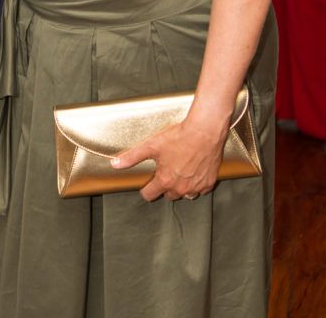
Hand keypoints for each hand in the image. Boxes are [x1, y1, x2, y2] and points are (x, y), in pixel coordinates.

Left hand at [110, 120, 225, 201]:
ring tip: (179, 172)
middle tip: (165, 172)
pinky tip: (194, 171)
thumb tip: (115, 164)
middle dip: (165, 186)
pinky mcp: (209, 182)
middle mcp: (181, 188)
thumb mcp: (151, 145)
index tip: (147, 183)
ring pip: (186, 194)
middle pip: (168, 195)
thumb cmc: (179, 137)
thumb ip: (132, 157)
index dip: (146, 189)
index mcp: (165, 181)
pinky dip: (197, 183)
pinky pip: (201, 189)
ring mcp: (196, 187)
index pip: (150, 195)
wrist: (204, 131)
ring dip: (181, 187)